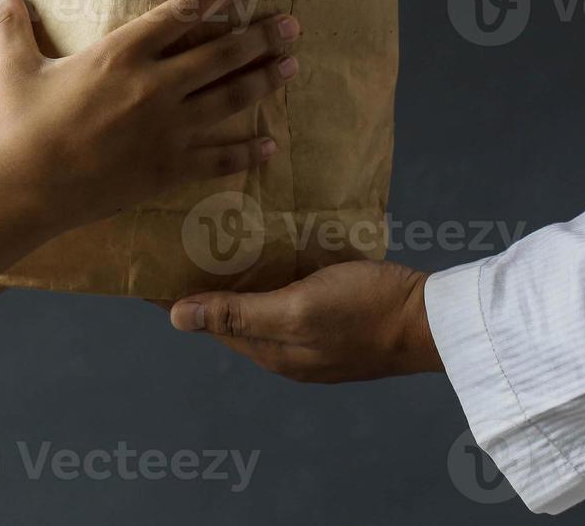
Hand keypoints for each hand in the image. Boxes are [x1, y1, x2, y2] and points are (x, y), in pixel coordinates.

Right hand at [0, 0, 299, 227]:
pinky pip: (220, 158)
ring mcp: (168, 129)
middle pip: (223, 54)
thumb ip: (13, 23)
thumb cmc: (22, 125)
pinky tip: (270, 144)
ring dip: (265, 81)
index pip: (184, 11)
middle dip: (262, 37)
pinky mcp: (170, 168)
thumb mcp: (15, 67)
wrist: (29, 189)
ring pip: (230, 99)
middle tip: (292, 25)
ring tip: (292, 66)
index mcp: (122, 53)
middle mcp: (155, 86)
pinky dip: (248, 152)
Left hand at [167, 260, 442, 382]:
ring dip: (240, 275)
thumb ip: (239, 313)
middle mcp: (286, 348)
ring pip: (261, 301)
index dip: (176, 295)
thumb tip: (175, 318)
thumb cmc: (367, 311)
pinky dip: (273, 272)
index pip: (207, 322)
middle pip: (231, 312)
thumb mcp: (297, 308)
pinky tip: (274, 246)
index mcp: (270, 350)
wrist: (434, 320)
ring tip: (218, 234)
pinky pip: (290, 294)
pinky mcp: (335, 317)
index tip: (149, 265)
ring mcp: (312, 334)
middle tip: (180, 237)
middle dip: (204, 282)